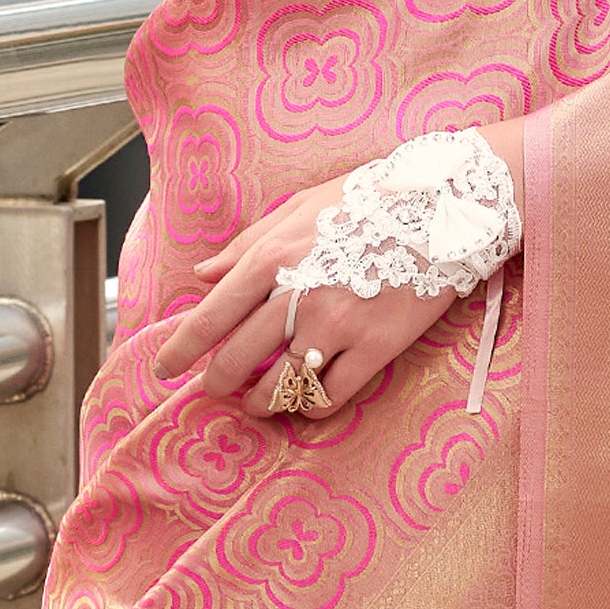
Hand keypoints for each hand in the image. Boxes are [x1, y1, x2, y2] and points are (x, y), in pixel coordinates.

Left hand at [157, 155, 510, 417]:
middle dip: (219, 382)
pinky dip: (313, 409)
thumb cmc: (368, 199)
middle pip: (239, 359)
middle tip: (215, 390)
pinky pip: (333, 395)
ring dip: (262, 403)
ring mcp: (338, 324)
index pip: (211, 316)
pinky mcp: (377, 346)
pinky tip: (307, 406)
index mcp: (272, 257)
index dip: (182, 349)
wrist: (444, 205)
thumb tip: (202, 273)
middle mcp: (298, 295)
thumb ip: (246, 244)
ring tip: (258, 404)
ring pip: (282, 386)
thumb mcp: (298, 207)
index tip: (164, 368)